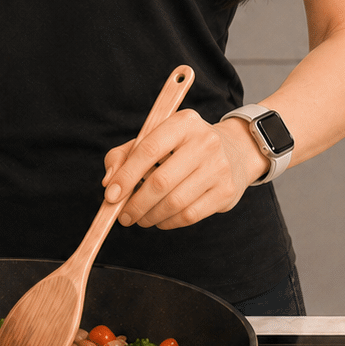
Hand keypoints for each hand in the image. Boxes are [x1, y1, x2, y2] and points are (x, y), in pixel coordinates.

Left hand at [100, 109, 269, 229]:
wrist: (235, 151)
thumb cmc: (184, 146)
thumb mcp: (156, 138)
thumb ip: (126, 154)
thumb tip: (109, 181)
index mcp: (183, 122)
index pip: (148, 149)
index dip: (126, 175)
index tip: (111, 195)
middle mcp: (204, 142)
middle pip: (160, 181)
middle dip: (136, 203)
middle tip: (123, 215)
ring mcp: (218, 168)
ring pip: (174, 203)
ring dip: (150, 216)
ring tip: (139, 218)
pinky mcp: (226, 192)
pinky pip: (190, 215)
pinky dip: (168, 222)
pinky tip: (160, 220)